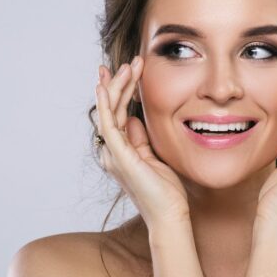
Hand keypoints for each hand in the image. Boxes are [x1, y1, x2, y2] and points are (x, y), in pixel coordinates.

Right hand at [96, 56, 189, 227]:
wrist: (170, 214)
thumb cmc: (166, 191)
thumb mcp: (154, 156)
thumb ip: (141, 138)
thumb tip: (133, 118)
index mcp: (120, 151)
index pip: (117, 114)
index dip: (120, 91)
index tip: (128, 71)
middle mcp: (112, 152)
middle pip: (110, 109)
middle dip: (115, 83)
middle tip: (126, 61)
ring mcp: (113, 154)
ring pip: (108, 112)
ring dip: (116, 86)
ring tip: (127, 66)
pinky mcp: (119, 156)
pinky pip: (108, 124)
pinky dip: (106, 104)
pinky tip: (106, 87)